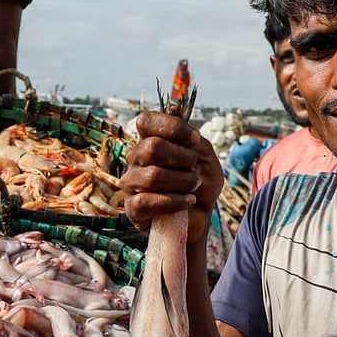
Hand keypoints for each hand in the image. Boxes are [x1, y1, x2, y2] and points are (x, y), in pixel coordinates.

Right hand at [121, 111, 223, 242]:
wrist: (200, 216)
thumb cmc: (200, 184)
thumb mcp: (205, 158)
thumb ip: (195, 141)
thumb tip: (185, 128)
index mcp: (150, 141)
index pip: (146, 121)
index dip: (172, 127)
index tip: (195, 140)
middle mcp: (136, 159)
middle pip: (152, 147)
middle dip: (182, 159)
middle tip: (194, 170)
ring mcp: (131, 183)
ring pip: (153, 176)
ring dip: (182, 182)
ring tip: (193, 187)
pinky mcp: (133, 207)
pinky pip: (148, 201)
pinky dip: (175, 202)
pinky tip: (187, 202)